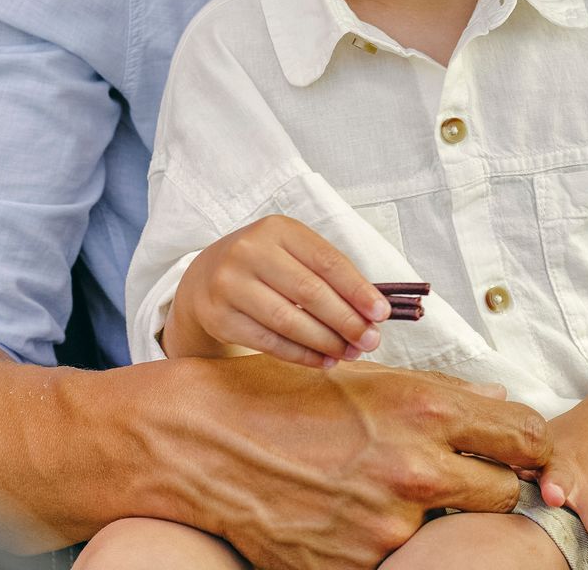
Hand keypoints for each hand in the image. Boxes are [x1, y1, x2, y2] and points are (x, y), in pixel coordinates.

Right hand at [168, 214, 387, 366]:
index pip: (327, 261)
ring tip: (349, 353)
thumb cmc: (265, 265)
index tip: (382, 313)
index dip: (358, 289)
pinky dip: (301, 354)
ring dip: (326, 342)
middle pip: (309, 291)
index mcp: (277, 229)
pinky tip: (322, 360)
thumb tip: (372, 311)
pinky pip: (268, 341)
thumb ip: (329, 274)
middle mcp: (249, 251)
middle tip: (370, 341)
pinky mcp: (220, 316)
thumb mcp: (292, 252)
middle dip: (346, 320)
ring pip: (288, 320)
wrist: (206, 277)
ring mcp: (230, 284)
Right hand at [183, 355, 551, 569]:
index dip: (530, 446)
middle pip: (505, 494)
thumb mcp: (370, 378)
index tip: (521, 450)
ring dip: (435, 517)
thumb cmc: (286, 398)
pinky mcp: (355, 565)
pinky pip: (399, 558)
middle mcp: (416, 471)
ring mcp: (386, 526)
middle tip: (461, 475)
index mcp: (426, 412)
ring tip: (388, 492)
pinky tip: (353, 515)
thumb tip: (498, 404)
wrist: (206, 445)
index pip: (526, 438)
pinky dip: (386, 541)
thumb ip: (444, 395)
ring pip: (452, 531)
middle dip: (492, 485)